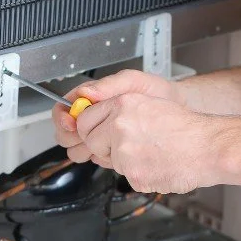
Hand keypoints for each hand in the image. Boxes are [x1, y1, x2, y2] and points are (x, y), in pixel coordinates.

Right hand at [53, 70, 183, 162]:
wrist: (177, 110)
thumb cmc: (157, 93)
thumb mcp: (133, 82)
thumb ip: (108, 85)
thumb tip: (84, 93)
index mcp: (92, 98)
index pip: (63, 109)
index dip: (62, 118)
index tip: (70, 124)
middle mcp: (93, 117)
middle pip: (65, 133)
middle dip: (73, 137)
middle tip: (89, 137)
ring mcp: (101, 134)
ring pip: (77, 148)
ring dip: (86, 149)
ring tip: (106, 144)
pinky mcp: (111, 149)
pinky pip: (95, 158)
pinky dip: (102, 157)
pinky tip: (116, 152)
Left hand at [74, 93, 221, 193]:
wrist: (209, 147)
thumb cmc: (186, 128)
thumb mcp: (149, 103)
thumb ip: (118, 110)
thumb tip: (95, 122)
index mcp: (123, 104)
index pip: (85, 119)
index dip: (91, 128)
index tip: (97, 133)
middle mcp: (120, 125)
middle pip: (90, 141)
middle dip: (104, 146)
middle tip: (129, 145)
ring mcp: (125, 151)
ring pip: (109, 160)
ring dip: (125, 160)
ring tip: (151, 152)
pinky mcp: (133, 174)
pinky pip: (126, 176)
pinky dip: (140, 174)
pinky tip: (157, 163)